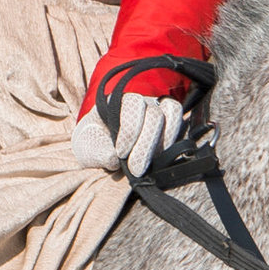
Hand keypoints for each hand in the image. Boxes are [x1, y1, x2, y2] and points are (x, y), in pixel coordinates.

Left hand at [71, 89, 187, 180]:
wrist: (103, 151)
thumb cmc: (94, 145)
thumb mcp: (87, 149)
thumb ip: (97, 152)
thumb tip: (114, 160)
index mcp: (118, 100)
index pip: (132, 105)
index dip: (129, 131)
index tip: (121, 154)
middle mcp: (141, 101)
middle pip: (155, 114)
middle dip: (146, 145)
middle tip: (136, 169)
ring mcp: (158, 110)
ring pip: (172, 113)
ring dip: (164, 142)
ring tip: (152, 164)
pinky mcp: (170, 124)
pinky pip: (181, 123)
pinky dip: (175, 140)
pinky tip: (162, 159)